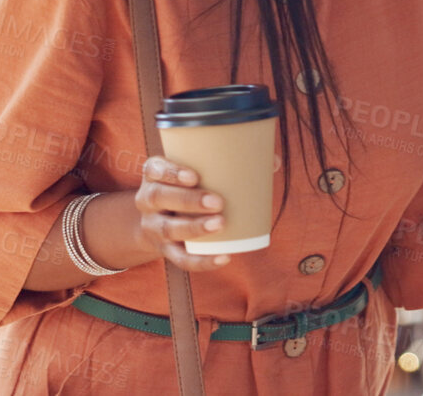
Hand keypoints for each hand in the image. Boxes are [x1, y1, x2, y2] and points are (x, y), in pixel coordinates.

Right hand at [133, 157, 233, 271]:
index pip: (155, 169)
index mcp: (155, 174)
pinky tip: (223, 257)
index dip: (171, 172)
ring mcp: (154, 226)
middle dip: (188, 200)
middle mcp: (148, 199)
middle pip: (159, 197)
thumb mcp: (195, 169)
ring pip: (168, 228)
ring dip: (194, 228)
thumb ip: (229, 163)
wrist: (160, 218)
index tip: (194, 176)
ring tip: (220, 224)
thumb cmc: (189, 185)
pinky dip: (201, 261)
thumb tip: (274, 161)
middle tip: (217, 201)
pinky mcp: (164, 249)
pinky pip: (179, 258)